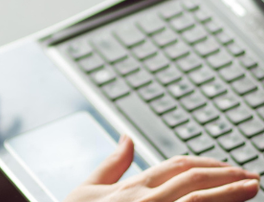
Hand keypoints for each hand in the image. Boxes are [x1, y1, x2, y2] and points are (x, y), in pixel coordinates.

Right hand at [64, 135, 259, 201]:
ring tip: (251, 188)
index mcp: (130, 187)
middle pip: (192, 179)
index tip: (229, 166)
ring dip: (228, 192)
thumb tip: (126, 138)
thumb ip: (111, 165)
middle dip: (226, 176)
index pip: (176, 166)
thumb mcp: (87, 191)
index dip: (207, 164)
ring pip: (197, 199)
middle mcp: (144, 200)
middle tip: (252, 175)